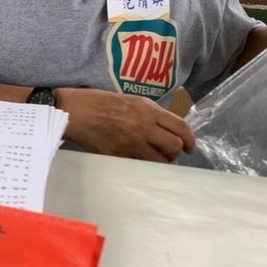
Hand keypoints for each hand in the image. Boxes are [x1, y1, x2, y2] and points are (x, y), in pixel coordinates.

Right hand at [56, 88, 194, 162]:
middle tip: (170, 154)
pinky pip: (139, 166)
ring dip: (160, 161)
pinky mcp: (119, 156)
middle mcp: (144, 127)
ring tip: (154, 158)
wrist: (76, 112)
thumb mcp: (131, 100)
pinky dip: (143, 166)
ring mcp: (132, 144)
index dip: (189, 140)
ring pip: (159, 161)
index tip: (189, 146)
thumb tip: (165, 128)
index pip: (180, 127)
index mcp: (148, 110)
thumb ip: (150, 114)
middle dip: (175, 153)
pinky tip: (137, 161)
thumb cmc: (100, 102)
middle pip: (174, 147)